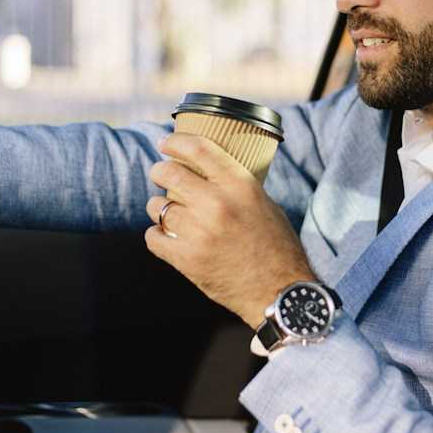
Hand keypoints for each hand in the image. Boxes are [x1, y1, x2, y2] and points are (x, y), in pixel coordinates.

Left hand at [145, 133, 316, 328]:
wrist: (279, 291)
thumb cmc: (276, 247)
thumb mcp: (265, 204)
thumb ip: (236, 186)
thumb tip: (209, 171)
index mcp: (240, 186)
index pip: (199, 149)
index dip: (176, 141)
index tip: (165, 142)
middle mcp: (217, 204)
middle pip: (170, 174)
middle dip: (160, 171)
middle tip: (160, 174)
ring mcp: (199, 232)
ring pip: (158, 207)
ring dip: (158, 207)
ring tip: (166, 212)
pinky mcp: (187, 259)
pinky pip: (153, 238)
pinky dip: (156, 236)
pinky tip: (164, 236)